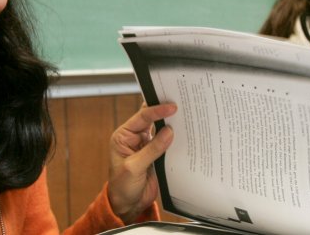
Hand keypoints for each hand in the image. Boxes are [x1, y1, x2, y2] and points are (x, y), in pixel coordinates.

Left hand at [106, 103, 175, 223]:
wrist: (128, 205)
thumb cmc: (122, 186)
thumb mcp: (135, 167)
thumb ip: (152, 149)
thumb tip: (169, 131)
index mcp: (124, 136)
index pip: (142, 117)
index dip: (157, 110)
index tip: (171, 107)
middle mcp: (135, 138)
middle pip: (151, 119)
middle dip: (165, 112)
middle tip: (181, 104)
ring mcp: (147, 146)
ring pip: (161, 130)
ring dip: (172, 125)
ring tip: (187, 116)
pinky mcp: (157, 155)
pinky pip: (167, 143)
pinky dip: (176, 139)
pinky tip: (186, 134)